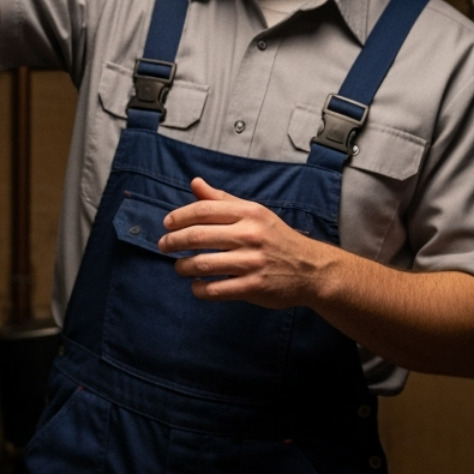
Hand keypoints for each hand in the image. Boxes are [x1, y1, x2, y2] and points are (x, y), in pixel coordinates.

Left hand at [157, 176, 329, 309]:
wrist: (310, 269)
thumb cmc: (275, 238)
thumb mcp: (254, 213)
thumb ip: (222, 200)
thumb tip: (195, 183)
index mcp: (249, 213)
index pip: (204, 210)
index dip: (179, 217)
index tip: (167, 224)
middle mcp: (250, 235)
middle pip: (198, 236)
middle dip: (173, 241)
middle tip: (163, 246)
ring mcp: (252, 262)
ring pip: (203, 264)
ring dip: (183, 266)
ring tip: (179, 267)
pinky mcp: (254, 287)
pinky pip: (216, 289)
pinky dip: (199, 289)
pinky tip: (196, 286)